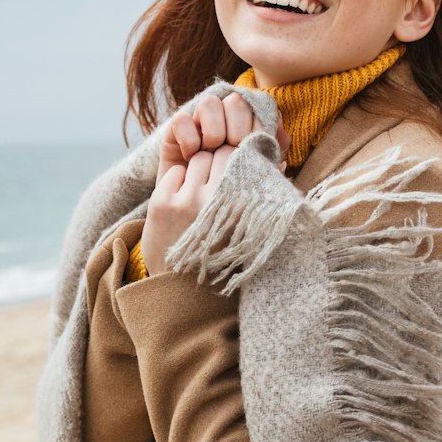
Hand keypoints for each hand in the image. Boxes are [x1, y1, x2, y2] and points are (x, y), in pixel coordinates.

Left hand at [141, 93, 289, 273]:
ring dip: (199, 169)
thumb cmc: (222, 253)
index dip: (239, 160)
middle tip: (217, 178)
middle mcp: (216, 203)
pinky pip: (176, 171)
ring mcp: (186, 202)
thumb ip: (266, 192)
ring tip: (201, 189)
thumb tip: (280, 156)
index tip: (237, 168)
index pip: (242, 157)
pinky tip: (182, 198)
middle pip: (219, 153)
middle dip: (219, 161)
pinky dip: (179, 180)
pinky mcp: (162, 204)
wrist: (181, 289)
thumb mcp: (248, 227)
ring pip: (198, 158)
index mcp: (242, 209)